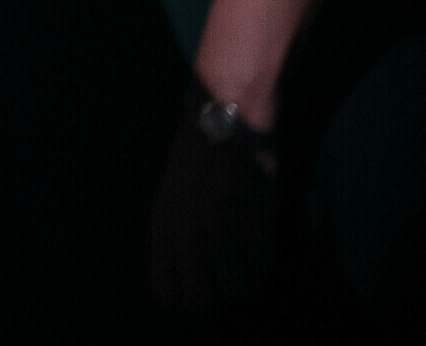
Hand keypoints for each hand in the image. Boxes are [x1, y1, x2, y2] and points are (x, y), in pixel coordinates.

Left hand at [150, 86, 276, 317]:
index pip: (166, 295)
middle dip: (218, 306)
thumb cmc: (196, 156)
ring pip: (237, 292)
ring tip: (246, 266)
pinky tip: (259, 251)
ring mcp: (216, 231)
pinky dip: (264, 268)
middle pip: (201, 305)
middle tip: (228, 290)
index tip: (203, 296)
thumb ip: (176, 239)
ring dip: (246, 286)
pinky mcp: (249, 220)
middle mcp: (183, 235)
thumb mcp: (171, 199)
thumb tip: (192, 280)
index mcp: (160, 229)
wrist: (223, 118)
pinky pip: (261, 269)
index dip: (188, 305)